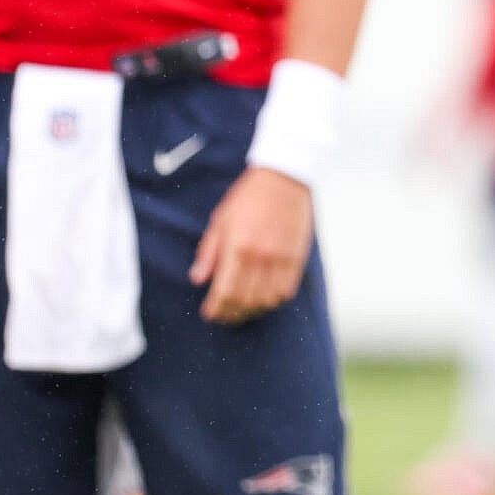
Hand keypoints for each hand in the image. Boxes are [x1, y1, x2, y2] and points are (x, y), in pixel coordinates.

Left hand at [190, 166, 314, 324]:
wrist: (284, 177)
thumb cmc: (248, 196)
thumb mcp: (220, 220)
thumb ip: (209, 252)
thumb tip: (198, 279)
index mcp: (237, 246)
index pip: (224, 291)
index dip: (215, 308)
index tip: (209, 313)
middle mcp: (259, 255)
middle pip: (244, 299)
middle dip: (231, 314)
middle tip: (224, 317)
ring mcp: (280, 257)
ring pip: (266, 299)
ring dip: (252, 310)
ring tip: (243, 311)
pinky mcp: (296, 256)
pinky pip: (286, 290)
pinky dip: (274, 300)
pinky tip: (264, 298)